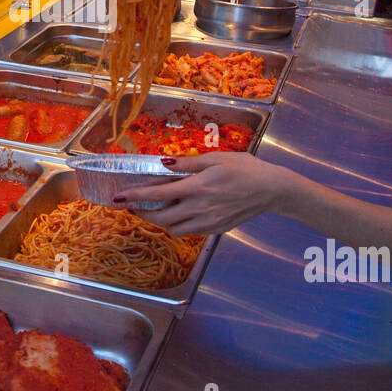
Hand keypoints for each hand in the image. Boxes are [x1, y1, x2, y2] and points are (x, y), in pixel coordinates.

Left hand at [112, 152, 311, 236]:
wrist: (272, 190)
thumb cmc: (246, 169)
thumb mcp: (217, 158)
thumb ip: (189, 163)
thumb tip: (164, 163)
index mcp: (198, 187)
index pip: (158, 194)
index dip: (135, 197)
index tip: (119, 197)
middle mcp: (200, 208)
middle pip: (160, 218)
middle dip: (142, 213)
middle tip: (133, 206)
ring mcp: (209, 222)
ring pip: (174, 230)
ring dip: (161, 222)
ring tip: (156, 209)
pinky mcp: (216, 230)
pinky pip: (190, 232)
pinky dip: (179, 225)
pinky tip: (180, 213)